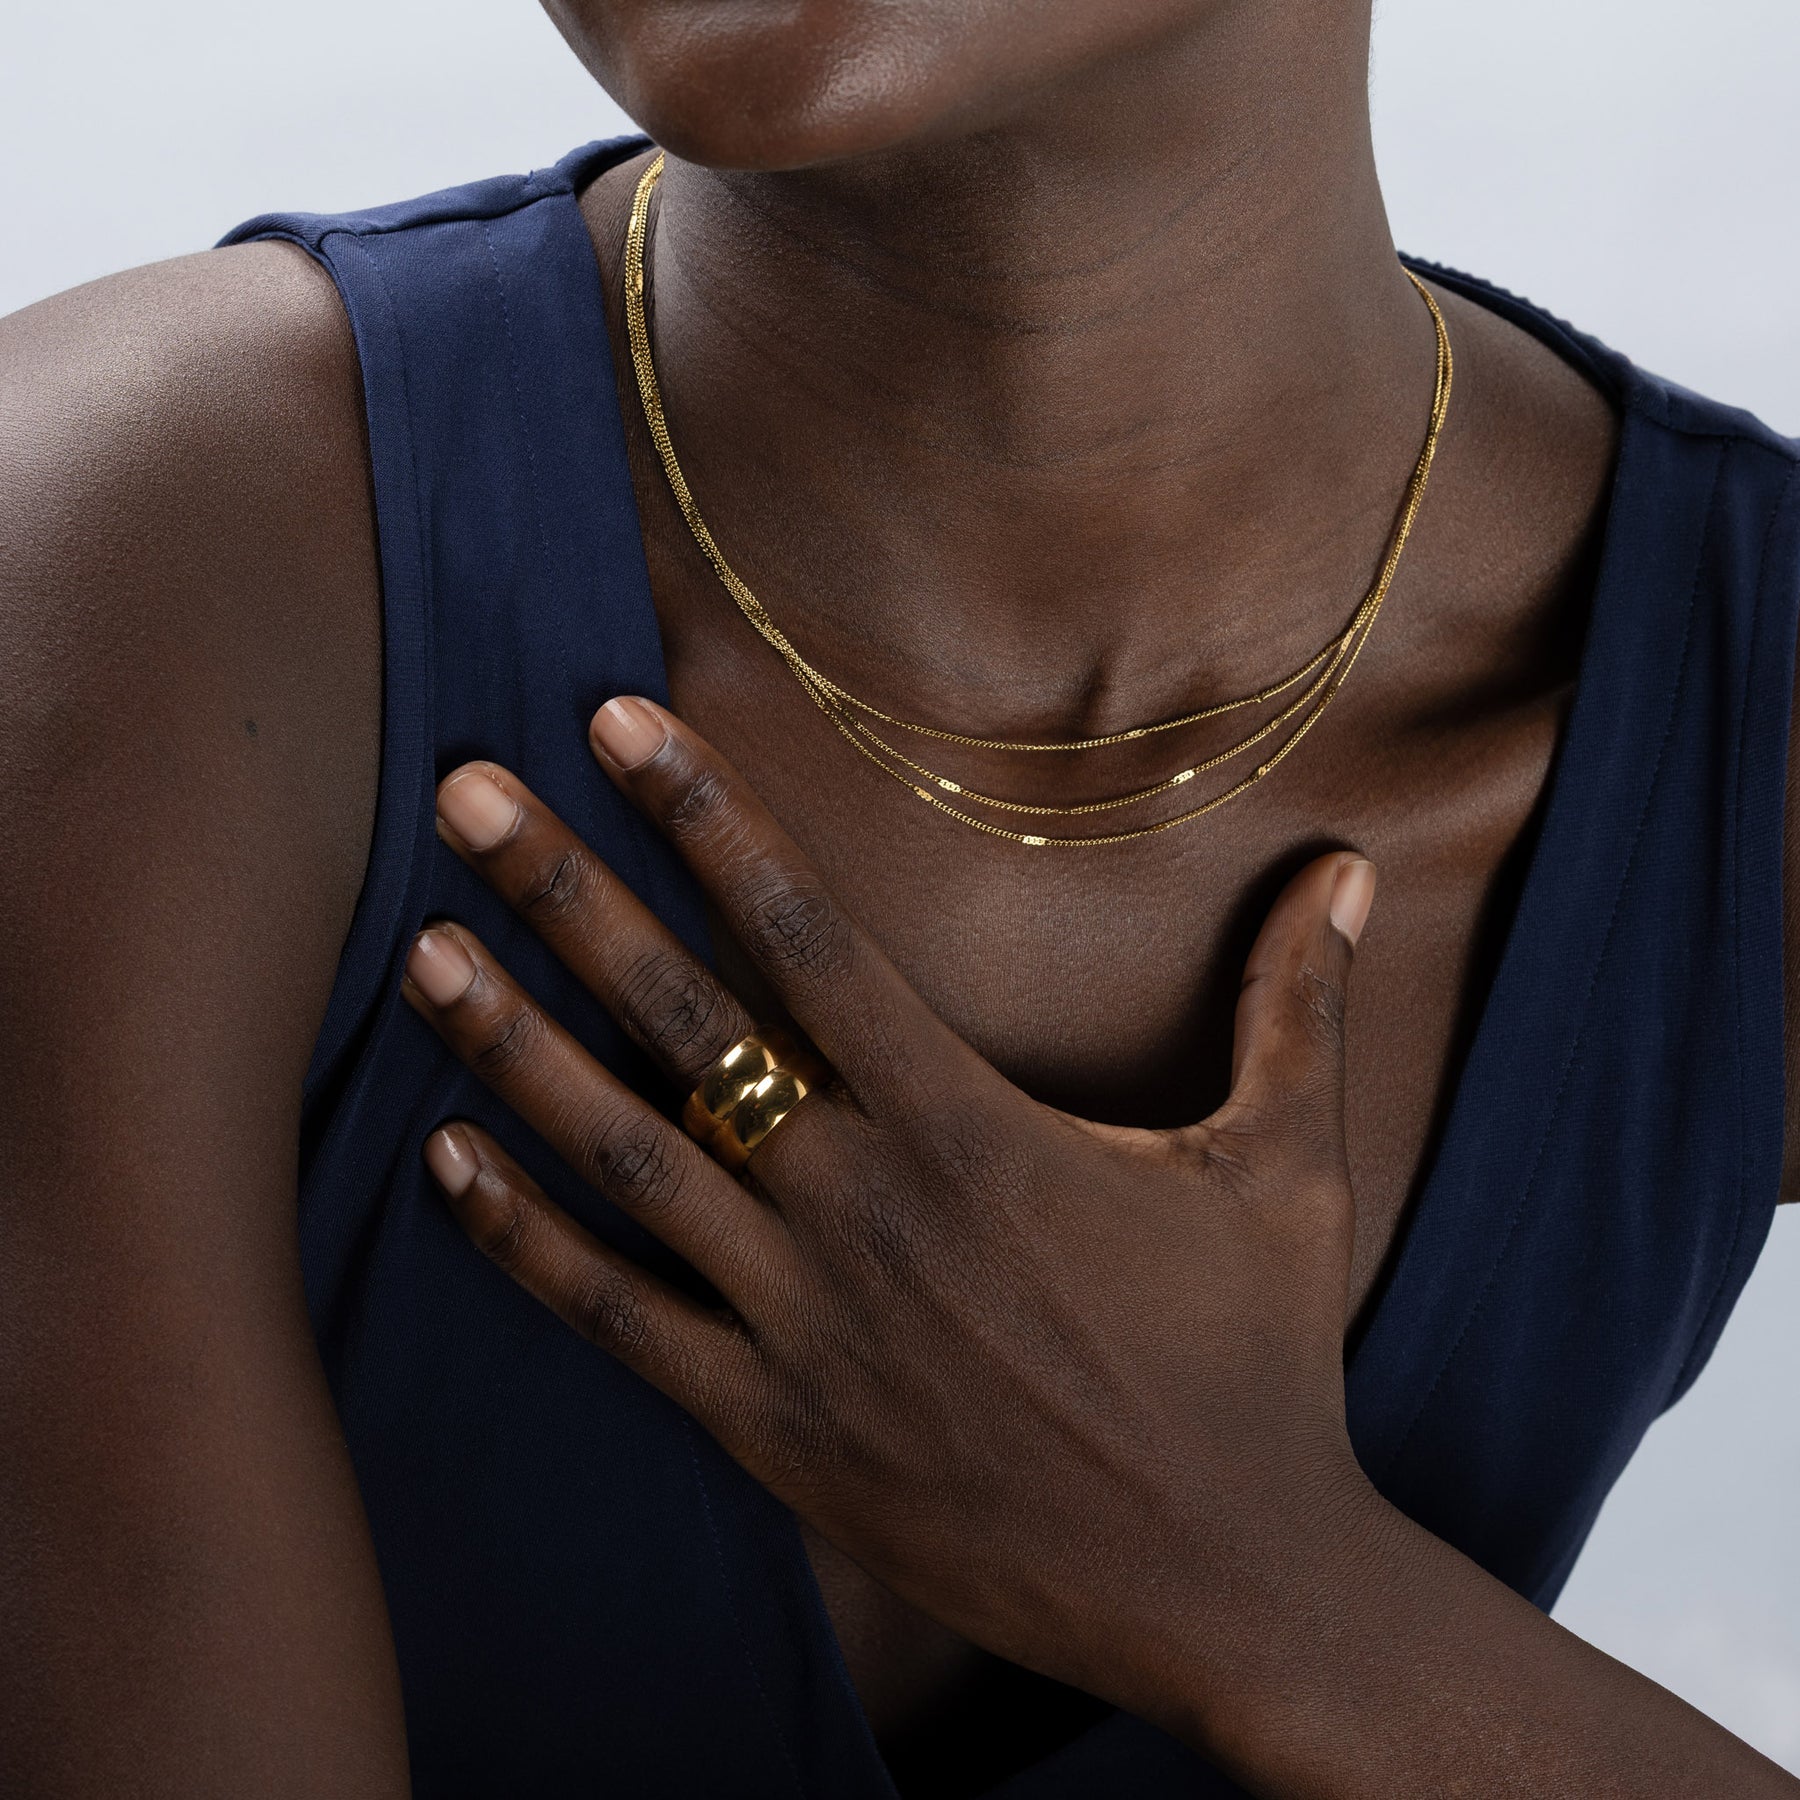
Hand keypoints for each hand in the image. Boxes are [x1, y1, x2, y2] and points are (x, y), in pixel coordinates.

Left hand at [400, 695, 1383, 1735]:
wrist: (1230, 1582)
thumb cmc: (1259, 1367)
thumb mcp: (1286, 1169)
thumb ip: (1297, 1007)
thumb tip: (1350, 869)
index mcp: (975, 1130)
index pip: (811, 940)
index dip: (709, 822)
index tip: (619, 728)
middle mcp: (867, 1211)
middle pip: (685, 1024)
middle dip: (566, 896)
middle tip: (464, 793)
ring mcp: (803, 1326)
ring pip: (624, 1160)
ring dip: (512, 1049)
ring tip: (421, 951)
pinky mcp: (770, 1428)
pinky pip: (617, 1321)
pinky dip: (524, 1241)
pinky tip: (448, 1163)